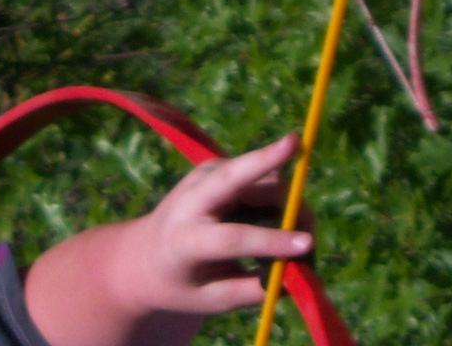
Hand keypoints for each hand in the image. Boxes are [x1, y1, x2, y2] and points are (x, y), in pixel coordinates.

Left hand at [22, 134, 313, 345]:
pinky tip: (281, 225)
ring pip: (261, 176)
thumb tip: (299, 274)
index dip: (272, 242)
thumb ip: (253, 289)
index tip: (307, 245)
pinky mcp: (218, 167)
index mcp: (185, 240)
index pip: (233, 238)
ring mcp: (204, 176)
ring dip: (290, 201)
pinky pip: (262, 178)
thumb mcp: (210, 300)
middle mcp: (192, 199)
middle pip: (235, 174)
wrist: (144, 255)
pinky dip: (281, 200)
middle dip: (267, 157)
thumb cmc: (180, 284)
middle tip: (301, 152)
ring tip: (301, 238)